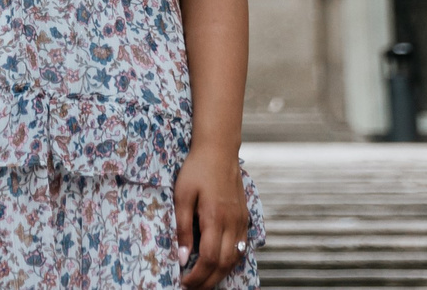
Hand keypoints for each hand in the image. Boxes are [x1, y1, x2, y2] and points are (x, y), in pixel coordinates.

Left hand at [173, 144, 250, 288]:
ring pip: (235, 258)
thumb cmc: (196, 169)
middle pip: (223, 264)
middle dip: (208, 282)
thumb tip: (182, 257)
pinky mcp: (244, 218)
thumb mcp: (182, 195)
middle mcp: (233, 223)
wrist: (219, 150)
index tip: (183, 281)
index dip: (196, 276)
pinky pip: (241, 247)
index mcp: (215, 218)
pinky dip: (230, 261)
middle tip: (192, 287)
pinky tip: (218, 263)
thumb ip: (182, 227)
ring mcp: (241, 221)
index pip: (208, 259)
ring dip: (220, 274)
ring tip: (203, 280)